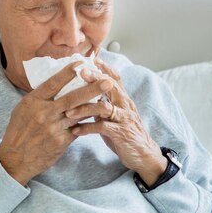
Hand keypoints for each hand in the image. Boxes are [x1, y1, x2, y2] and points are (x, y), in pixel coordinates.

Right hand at [0, 61, 113, 185]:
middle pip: (71, 98)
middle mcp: (44, 113)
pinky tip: (98, 117)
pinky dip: (88, 122)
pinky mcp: (61, 141)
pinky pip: (78, 129)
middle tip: (107, 81)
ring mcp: (53, 128)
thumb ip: (38, 98)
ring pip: (79, 113)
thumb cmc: (18, 130)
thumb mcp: (22, 109)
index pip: (53, 83)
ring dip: (95, 105)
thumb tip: (53, 84)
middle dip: (91, 89)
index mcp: (33, 102)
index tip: (80, 63)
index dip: (67, 73)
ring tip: (109, 99)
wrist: (15, 157)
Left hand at [69, 58, 166, 185]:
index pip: (114, 78)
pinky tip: (75, 130)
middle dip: (94, 78)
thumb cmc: (125, 133)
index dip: (103, 67)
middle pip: (110, 86)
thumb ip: (102, 104)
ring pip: (103, 107)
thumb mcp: (114, 115)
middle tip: (79, 72)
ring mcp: (124, 118)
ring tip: (68, 111)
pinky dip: (87, 128)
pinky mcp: (121, 133)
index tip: (89, 57)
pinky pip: (102, 127)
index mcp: (122, 99)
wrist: (143, 155)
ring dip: (84, 108)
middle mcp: (125, 105)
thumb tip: (85, 94)